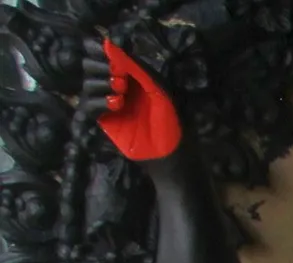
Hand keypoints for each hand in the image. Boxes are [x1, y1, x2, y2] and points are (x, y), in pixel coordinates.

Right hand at [91, 41, 179, 161]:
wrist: (170, 152)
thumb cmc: (170, 119)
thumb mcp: (157, 88)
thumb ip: (135, 66)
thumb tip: (108, 44)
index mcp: (128, 74)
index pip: (103, 54)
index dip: (101, 52)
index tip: (112, 58)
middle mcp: (113, 85)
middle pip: (89, 66)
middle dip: (100, 67)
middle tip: (120, 80)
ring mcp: (105, 102)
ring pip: (87, 84)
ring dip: (101, 84)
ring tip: (122, 94)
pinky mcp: (102, 120)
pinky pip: (87, 106)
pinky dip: (98, 102)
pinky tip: (116, 105)